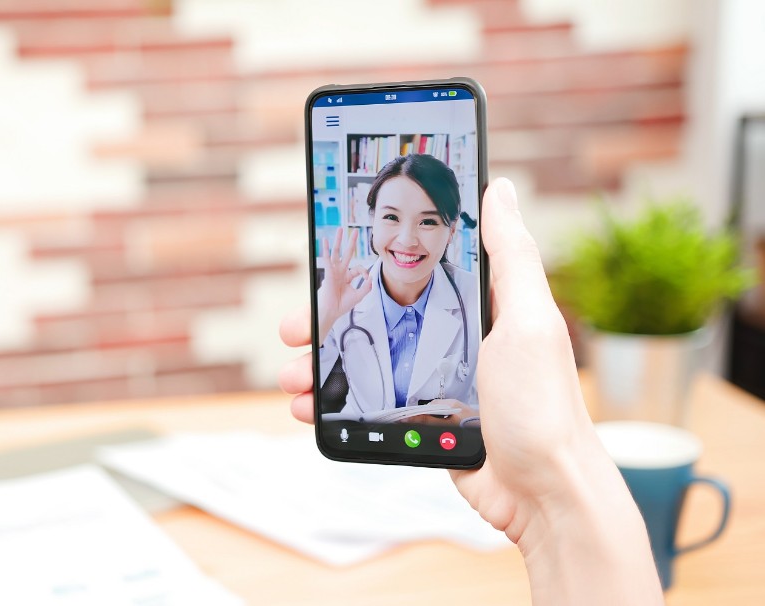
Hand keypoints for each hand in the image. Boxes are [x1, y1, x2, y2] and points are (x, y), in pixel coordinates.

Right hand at [279, 178, 661, 603]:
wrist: (545, 494)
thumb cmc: (545, 406)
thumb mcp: (529, 320)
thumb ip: (511, 255)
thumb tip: (499, 187)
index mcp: (478, 309)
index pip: (413, 273)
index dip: (369, 266)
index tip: (329, 260)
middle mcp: (452, 341)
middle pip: (375, 320)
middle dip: (328, 323)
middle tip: (295, 328)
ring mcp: (432, 383)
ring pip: (361, 364)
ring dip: (320, 368)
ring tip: (293, 376)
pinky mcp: (421, 422)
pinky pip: (365, 406)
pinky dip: (332, 406)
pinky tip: (309, 407)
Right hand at [315, 228, 370, 342]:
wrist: (331, 312)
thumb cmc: (342, 305)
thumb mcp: (359, 295)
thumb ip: (366, 287)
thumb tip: (371, 278)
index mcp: (347, 277)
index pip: (358, 268)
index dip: (365, 272)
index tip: (367, 279)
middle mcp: (340, 272)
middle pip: (347, 253)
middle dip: (351, 242)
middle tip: (355, 231)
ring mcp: (334, 271)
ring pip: (337, 253)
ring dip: (338, 240)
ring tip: (340, 229)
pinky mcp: (328, 273)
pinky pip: (327, 259)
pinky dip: (326, 250)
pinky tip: (325, 240)